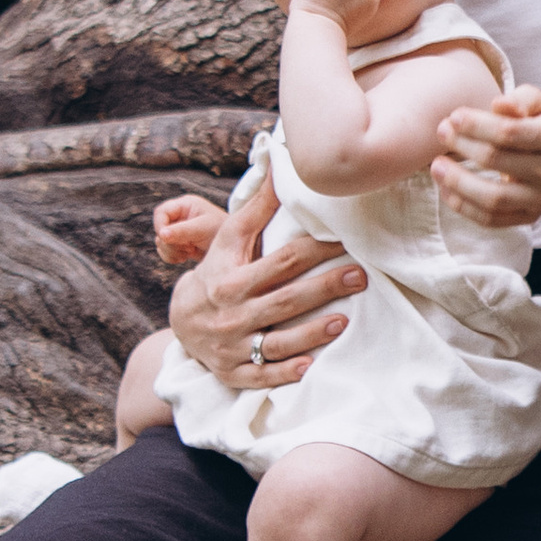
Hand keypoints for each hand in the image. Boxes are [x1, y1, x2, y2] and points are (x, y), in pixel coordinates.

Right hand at [151, 191, 226, 273]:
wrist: (235, 250)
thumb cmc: (222, 233)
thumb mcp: (202, 229)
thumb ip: (182, 231)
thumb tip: (161, 235)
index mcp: (185, 205)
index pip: (161, 212)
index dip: (159, 225)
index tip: (167, 238)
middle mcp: (180, 216)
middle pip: (159, 229)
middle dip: (170, 242)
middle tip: (188, 246)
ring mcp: (179, 231)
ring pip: (160, 242)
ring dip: (172, 251)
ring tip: (190, 251)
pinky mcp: (180, 244)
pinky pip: (165, 251)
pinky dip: (172, 257)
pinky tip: (186, 257)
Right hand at [166, 171, 362, 388]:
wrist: (181, 322)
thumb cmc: (215, 274)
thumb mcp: (226, 241)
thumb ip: (254, 209)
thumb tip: (277, 164)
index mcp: (232, 280)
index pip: (279, 263)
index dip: (313, 250)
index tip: (344, 242)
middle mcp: (232, 314)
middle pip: (285, 300)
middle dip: (324, 288)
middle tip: (359, 277)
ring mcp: (233, 347)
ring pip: (277, 342)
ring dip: (311, 333)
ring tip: (343, 322)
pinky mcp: (235, 373)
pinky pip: (262, 376)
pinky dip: (284, 374)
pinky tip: (310, 367)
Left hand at [432, 84, 540, 231]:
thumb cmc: (540, 125)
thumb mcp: (538, 104)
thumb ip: (521, 99)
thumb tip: (499, 105)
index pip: (510, 132)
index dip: (477, 124)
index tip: (454, 117)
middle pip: (497, 161)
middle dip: (462, 145)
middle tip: (441, 132)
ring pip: (493, 198)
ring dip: (458, 182)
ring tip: (436, 166)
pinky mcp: (530, 218)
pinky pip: (491, 219)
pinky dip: (463, 206)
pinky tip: (445, 189)